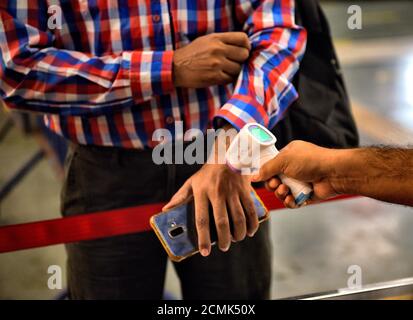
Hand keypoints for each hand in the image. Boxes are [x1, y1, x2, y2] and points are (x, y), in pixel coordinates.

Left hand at [163, 128, 258, 256]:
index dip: (203, 238)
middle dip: (224, 240)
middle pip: (222, 222)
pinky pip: (250, 211)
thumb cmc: (207, 172)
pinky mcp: (245, 190)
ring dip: (238, 234)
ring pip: (238, 219)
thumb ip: (180, 197)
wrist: (227, 153)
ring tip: (235, 240)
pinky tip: (249, 231)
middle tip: (223, 248)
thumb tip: (166, 210)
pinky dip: (252, 224)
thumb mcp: (192, 182)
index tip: (204, 252)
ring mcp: (232, 192)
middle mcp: (217, 193)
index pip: (201, 220)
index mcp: (201, 193)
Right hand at [173, 32, 250, 87]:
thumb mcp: (206, 40)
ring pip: (238, 68)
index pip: (242, 38)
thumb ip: (223, 41)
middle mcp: (218, 49)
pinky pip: (231, 78)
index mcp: (217, 38)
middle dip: (242, 59)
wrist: (176, 68)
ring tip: (226, 70)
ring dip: (235, 71)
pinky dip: (228, 78)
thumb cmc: (191, 54)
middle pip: (244, 54)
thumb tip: (242, 45)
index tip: (244, 50)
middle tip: (235, 62)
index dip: (246, 45)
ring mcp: (217, 64)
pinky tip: (221, 76)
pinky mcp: (215, 77)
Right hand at [252, 141, 339, 207]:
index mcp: (288, 156)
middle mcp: (294, 169)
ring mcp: (300, 182)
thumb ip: (266, 168)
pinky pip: (292, 202)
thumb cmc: (310, 161)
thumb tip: (253, 177)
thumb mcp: (283, 159)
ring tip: (286, 191)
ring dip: (281, 194)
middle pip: (274, 181)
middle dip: (273, 185)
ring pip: (282, 193)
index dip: (266, 173)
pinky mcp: (306, 195)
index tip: (263, 178)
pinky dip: (290, 202)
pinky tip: (292, 199)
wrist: (333, 173)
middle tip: (277, 184)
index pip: (271, 166)